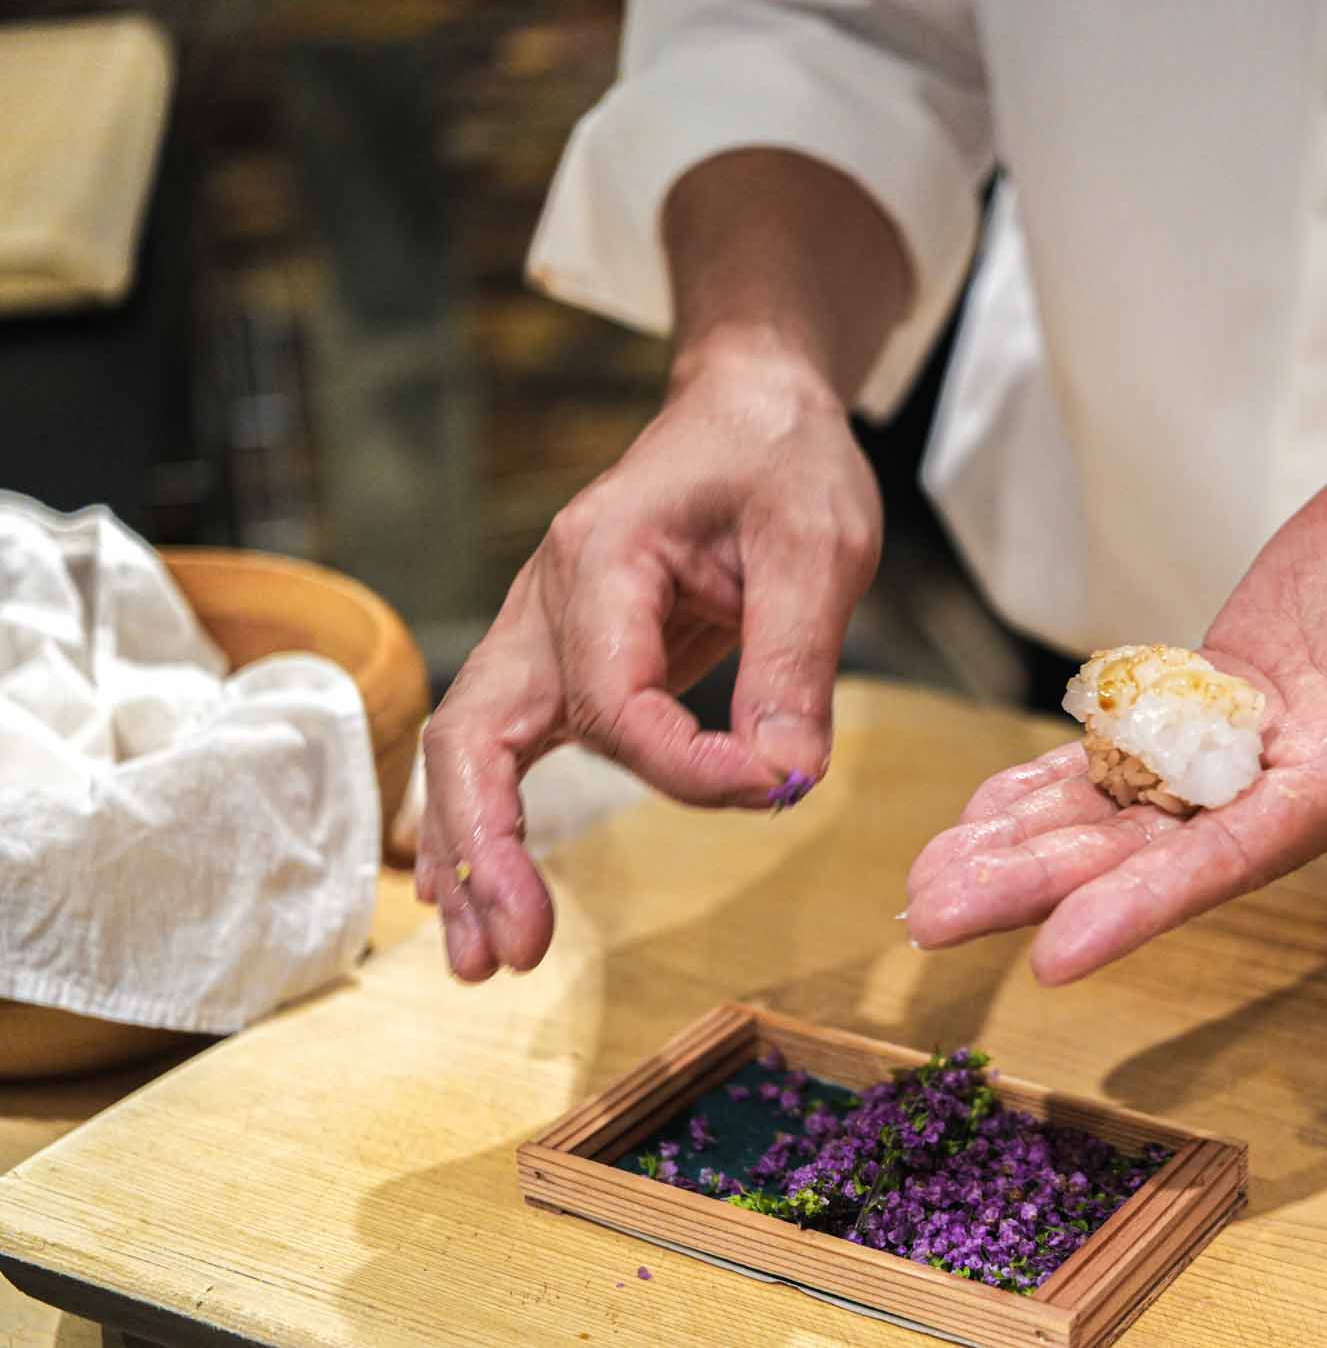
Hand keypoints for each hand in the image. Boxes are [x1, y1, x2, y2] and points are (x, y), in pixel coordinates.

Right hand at [417, 342, 882, 980]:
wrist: (749, 404)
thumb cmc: (779, 458)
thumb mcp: (816, 545)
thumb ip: (794, 665)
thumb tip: (785, 779)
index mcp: (600, 558)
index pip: (616, 699)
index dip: (686, 767)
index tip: (769, 784)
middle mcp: (548, 601)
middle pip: (477, 734)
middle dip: (487, 846)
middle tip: (513, 950)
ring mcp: (544, 632)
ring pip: (472, 750)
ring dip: (471, 855)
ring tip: (481, 961)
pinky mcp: (566, 661)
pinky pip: (505, 747)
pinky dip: (490, 824)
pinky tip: (486, 900)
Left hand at [905, 432, 1326, 982]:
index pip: (1233, 856)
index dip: (1143, 906)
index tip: (1053, 954)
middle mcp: (1284, 775)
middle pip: (1148, 845)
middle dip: (1040, 884)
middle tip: (930, 920)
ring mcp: (1243, 733)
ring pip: (1123, 803)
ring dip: (1026, 842)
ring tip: (930, 881)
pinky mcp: (1218, 683)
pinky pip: (1126, 740)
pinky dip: (1055, 776)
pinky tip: (984, 810)